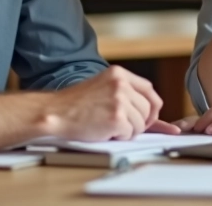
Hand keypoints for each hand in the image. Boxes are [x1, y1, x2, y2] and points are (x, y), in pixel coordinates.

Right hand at [45, 66, 165, 140]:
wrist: (55, 112)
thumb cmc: (75, 104)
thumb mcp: (102, 87)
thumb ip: (126, 93)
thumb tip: (156, 113)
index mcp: (118, 73)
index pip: (149, 89)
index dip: (151, 106)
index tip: (148, 116)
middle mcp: (121, 84)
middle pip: (148, 108)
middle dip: (140, 121)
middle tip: (124, 126)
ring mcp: (120, 100)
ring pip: (141, 123)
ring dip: (128, 131)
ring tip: (108, 127)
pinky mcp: (117, 118)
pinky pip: (130, 133)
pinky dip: (120, 137)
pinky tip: (105, 132)